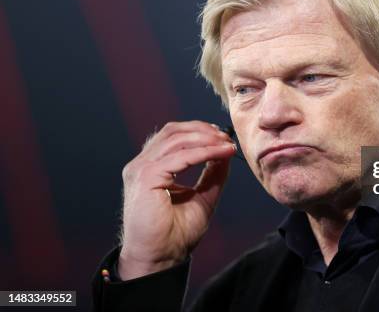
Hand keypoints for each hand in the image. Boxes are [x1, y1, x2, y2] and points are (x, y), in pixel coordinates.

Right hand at [118, 120, 235, 279]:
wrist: (160, 258)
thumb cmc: (175, 234)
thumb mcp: (203, 196)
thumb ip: (213, 173)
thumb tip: (226, 151)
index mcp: (151, 167)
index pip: (173, 135)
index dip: (200, 131)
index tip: (224, 137)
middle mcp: (142, 165)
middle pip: (173, 131)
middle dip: (203, 130)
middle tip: (226, 138)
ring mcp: (141, 169)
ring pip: (176, 140)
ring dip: (206, 139)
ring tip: (226, 145)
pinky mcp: (146, 178)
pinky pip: (179, 157)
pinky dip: (203, 152)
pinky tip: (220, 153)